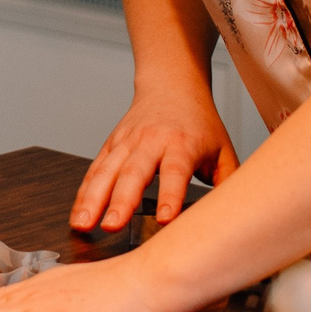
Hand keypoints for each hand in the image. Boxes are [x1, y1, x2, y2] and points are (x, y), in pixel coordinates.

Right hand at [71, 80, 238, 233]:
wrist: (172, 86)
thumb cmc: (200, 124)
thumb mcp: (223, 151)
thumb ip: (228, 184)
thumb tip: (232, 220)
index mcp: (183, 143)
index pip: (175, 172)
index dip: (171, 196)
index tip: (165, 221)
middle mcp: (151, 141)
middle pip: (134, 172)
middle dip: (121, 200)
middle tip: (112, 226)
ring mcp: (128, 141)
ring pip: (107, 171)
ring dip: (93, 198)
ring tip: (82, 223)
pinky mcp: (112, 144)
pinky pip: (96, 169)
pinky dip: (85, 191)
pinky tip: (79, 212)